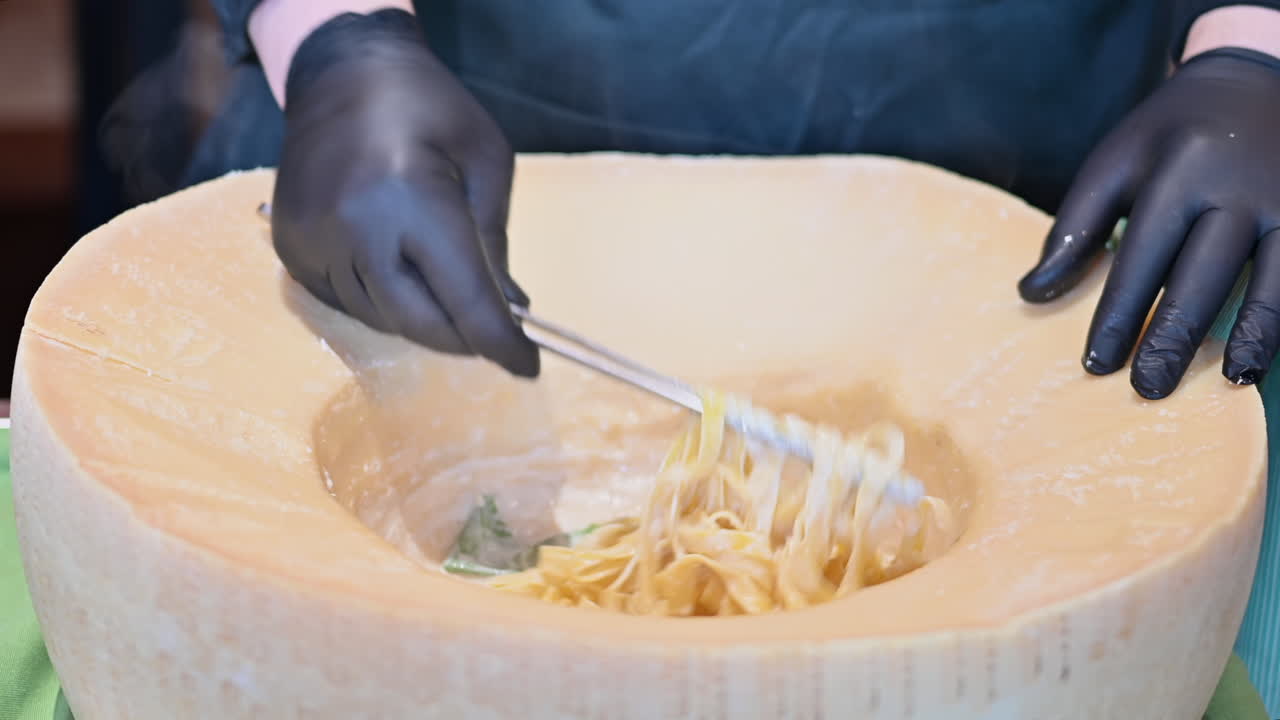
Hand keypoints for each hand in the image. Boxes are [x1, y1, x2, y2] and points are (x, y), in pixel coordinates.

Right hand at [270, 9, 537, 376]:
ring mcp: (313, 240)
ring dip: (423, 321)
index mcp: (414, 199)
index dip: (500, 341)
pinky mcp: (290, 248)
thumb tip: (507, 310)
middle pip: (418, 323)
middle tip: (494, 337)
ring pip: (381, 319)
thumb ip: (494, 241)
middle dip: (463, 340)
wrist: (342, 72)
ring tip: (448, 292)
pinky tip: (401, 272)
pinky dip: (383, 303)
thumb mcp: (488, 162)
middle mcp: (355, 227)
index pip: (464, 298)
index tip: (528, 365)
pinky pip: (345, 303)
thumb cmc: (430, 109)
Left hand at [1018, 47, 1279, 398]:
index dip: (1118, 315)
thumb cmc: (1170, 135)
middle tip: (1148, 388)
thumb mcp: (1114, 164)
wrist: (1254, 74)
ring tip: (1232, 380)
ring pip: (1272, 279)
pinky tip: (1268, 353)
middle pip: (1202, 275)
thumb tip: (1031, 294)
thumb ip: (1073, 228)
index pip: (1140, 259)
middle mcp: (1237, 187)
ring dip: (1255, 334)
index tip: (1097, 364)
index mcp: (1176, 172)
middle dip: (1174, 337)